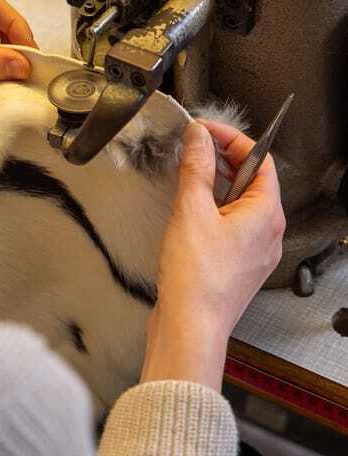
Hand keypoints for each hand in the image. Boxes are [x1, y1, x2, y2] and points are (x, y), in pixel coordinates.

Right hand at [141, 119, 284, 390]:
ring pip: (240, 203)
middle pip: (251, 179)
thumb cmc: (197, 279)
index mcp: (266, 213)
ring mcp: (254, 251)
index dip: (232, 137)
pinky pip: (231, 225)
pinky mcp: (237, 265)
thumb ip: (196, 167)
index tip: (204, 129)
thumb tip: (199, 137)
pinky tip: (189, 211)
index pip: (260, 158)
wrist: (190, 327)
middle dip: (223, 158)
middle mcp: (267, 232)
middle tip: (194, 147)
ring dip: (216, 183)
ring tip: (188, 176)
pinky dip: (213, 209)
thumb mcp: (191, 210)